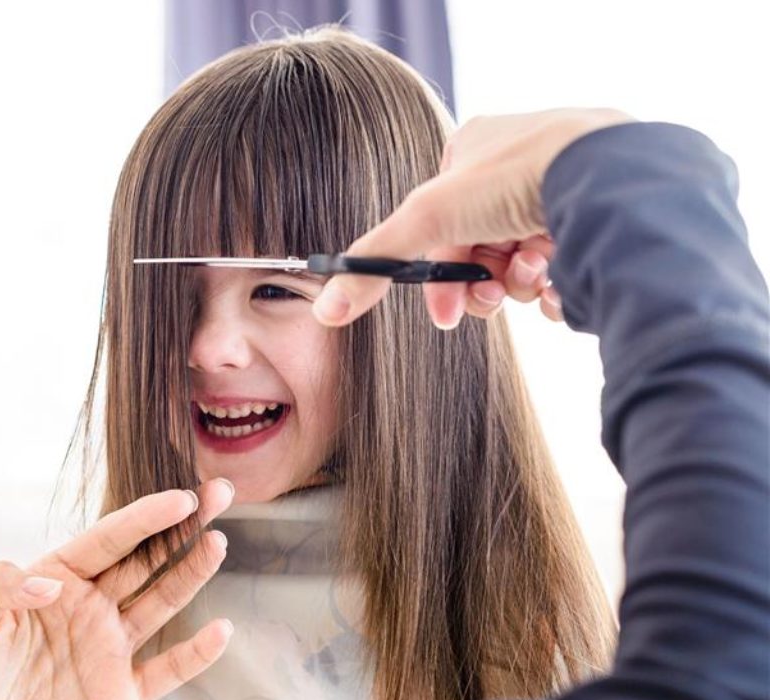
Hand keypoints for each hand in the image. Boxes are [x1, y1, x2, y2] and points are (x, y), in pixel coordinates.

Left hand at [0, 478, 236, 699]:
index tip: (179, 497)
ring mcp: (107, 650)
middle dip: (182, 526)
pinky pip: (167, 671)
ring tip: (218, 543)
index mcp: (53, 581)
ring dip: (192, 574)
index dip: (144, 517)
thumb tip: (47, 584)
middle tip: (217, 495)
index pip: (106, 540)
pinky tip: (221, 631)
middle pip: (144, 559)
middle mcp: (87, 609)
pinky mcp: (118, 696)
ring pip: (162, 603)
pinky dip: (197, 654)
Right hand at [312, 108, 633, 328]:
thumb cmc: (516, 177)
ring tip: (538, 276)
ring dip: (522, 283)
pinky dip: (560, 284)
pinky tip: (565, 283)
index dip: (440, 274)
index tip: (445, 314)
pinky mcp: (602, 215)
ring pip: (523, 260)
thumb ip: (374, 262)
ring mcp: (563, 188)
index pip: (441, 223)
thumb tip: (325, 309)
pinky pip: (568, 264)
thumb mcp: (427, 218)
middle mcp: (518, 164)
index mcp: (474, 149)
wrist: (609, 178)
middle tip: (492, 302)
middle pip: (481, 248)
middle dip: (484, 283)